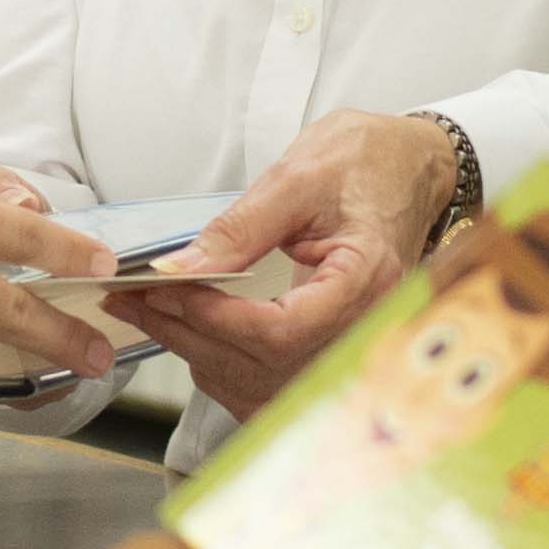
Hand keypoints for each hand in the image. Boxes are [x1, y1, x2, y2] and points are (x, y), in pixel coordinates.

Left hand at [111, 108, 461, 418]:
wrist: (413, 166)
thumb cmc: (368, 162)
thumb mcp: (299, 176)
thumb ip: (240, 229)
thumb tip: (181, 268)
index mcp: (365, 278)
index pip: (283, 331)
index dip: (219, 321)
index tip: (168, 293)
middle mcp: (364, 325)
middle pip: (267, 364)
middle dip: (192, 335)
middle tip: (135, 301)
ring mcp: (351, 343)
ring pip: (265, 383)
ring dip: (201, 355)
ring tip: (151, 315)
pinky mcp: (333, 347)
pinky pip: (277, 385)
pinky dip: (230, 371)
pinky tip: (197, 342)